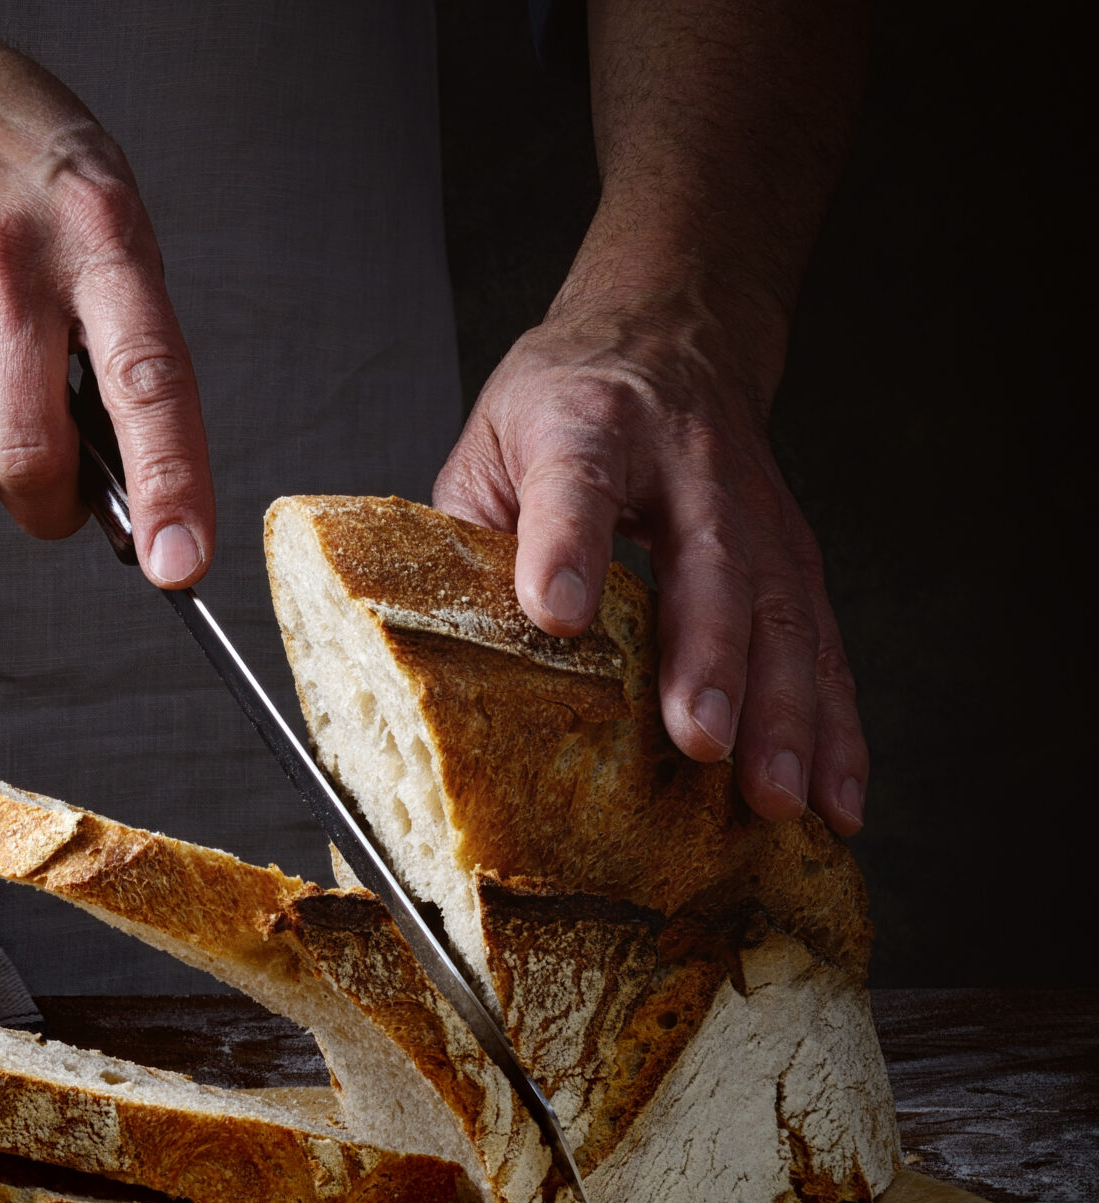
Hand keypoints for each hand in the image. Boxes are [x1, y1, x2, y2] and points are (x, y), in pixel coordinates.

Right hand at [0, 31, 212, 585]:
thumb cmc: (21, 171)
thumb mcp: (109, 218)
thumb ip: (126, 338)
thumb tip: (130, 484)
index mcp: (99, 237)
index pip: (146, 381)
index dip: (169, 483)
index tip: (182, 564)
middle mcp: (6, 263)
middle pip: (25, 450)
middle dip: (50, 509)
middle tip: (60, 501)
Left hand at [434, 304, 867, 833]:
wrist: (667, 333)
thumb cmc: (563, 403)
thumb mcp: (491, 445)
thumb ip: (470, 539)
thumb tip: (439, 653)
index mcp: (586, 429)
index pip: (577, 486)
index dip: (567, 547)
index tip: (555, 612)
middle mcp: (688, 467)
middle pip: (710, 563)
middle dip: (711, 659)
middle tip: (702, 742)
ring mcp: (756, 511)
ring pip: (783, 614)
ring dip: (787, 712)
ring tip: (778, 797)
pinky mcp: (796, 556)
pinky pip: (822, 645)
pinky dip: (835, 726)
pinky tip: (834, 796)